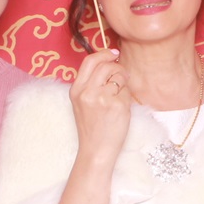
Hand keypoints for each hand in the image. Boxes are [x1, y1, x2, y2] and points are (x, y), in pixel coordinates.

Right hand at [68, 47, 133, 165]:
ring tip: (120, 97)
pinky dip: (127, 98)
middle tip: (122, 77)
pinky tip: (121, 109)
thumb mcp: (83, 103)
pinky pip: (126, 91)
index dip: (104, 53)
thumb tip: (110, 64)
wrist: (96, 150)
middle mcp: (87, 92)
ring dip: (123, 82)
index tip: (114, 53)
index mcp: (76, 90)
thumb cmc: (92, 128)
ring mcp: (102, 98)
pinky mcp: (116, 105)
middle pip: (106, 66)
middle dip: (117, 68)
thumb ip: (92, 84)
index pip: (89, 61)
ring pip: (118, 76)